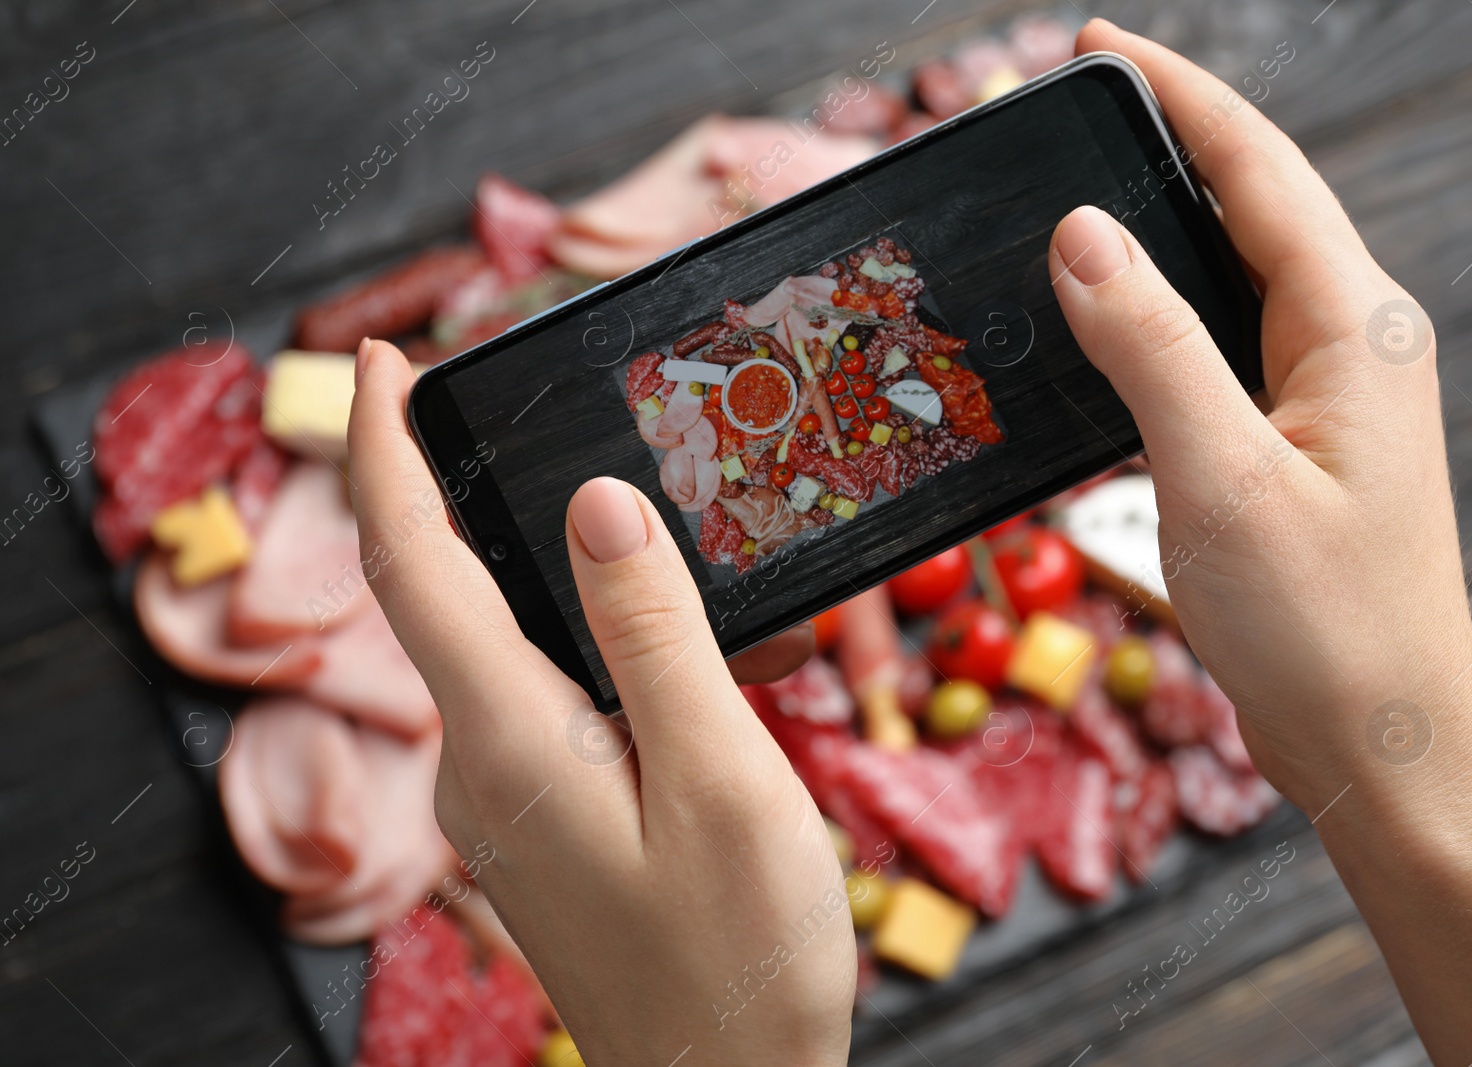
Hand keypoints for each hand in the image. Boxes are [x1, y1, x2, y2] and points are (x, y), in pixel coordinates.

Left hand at [347, 338, 853, 1066]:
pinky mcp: (547, 819)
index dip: (385, 450)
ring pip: (523, 644)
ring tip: (671, 565)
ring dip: (579, 582)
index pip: (412, 563)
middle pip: (458, 590)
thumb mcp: (720, 779)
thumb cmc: (738, 957)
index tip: (385, 361)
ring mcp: (510, 796)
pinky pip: (560, 699)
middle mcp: (484, 761)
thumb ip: (654, 634)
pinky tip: (698, 660)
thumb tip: (596, 504)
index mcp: (509, 737)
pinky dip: (615, 653)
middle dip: (483, 495)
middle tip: (551, 423)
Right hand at [1053, 23, 1471, 1064]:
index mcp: (1355, 328)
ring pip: (1233, 275)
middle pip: (1250, 204)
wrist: (1383, 749)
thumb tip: (1081, 233)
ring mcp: (1328, 396)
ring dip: (1156, 229)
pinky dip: (1157, 314)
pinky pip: (1221, 344)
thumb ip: (1151, 346)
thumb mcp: (1220, 479)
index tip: (1090, 47)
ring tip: (1067, 201)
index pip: (1258, 170)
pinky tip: (1103, 326)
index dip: (1174, 96)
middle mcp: (1352, 344)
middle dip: (1160, 145)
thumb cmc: (1323, 629)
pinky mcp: (1295, 445)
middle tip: (1061, 119)